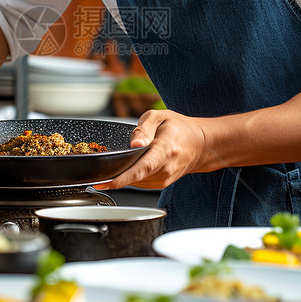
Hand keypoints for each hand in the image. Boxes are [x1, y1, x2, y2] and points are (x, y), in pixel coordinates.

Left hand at [95, 110, 209, 189]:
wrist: (199, 145)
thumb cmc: (180, 129)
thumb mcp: (160, 117)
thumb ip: (143, 128)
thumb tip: (134, 143)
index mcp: (165, 150)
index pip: (141, 168)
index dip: (120, 178)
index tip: (102, 182)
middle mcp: (166, 169)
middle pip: (134, 177)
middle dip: (115, 174)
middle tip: (100, 171)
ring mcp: (164, 179)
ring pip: (134, 181)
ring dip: (124, 173)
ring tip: (125, 158)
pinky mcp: (160, 185)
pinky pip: (139, 182)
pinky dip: (131, 175)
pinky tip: (134, 163)